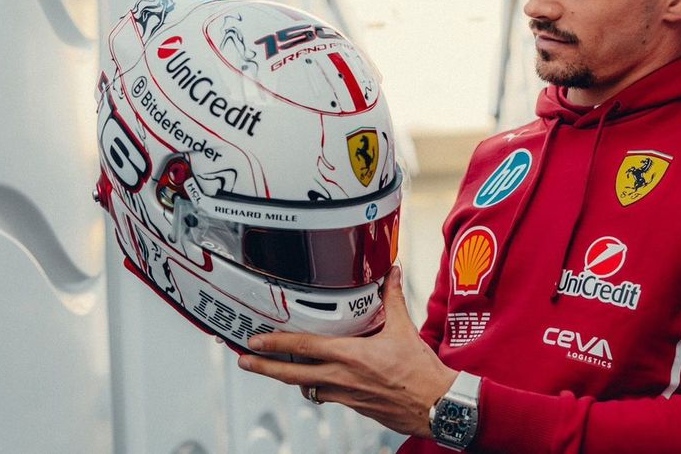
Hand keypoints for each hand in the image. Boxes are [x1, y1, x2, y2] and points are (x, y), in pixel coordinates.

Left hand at [237, 265, 457, 436]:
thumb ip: (393, 299)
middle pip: (291, 374)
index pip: (303, 346)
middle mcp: (341, 377)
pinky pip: (326, 396)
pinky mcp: (354, 406)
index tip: (256, 341)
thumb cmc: (420, 372)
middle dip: (264, 367)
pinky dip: (317, 387)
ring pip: (307, 387)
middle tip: (245, 361)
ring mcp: (345, 395)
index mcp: (350, 355)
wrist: (435, 406)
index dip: (276, 343)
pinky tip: (317, 381)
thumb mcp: (404, 329)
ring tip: (278, 369)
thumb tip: (393, 274)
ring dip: (291, 378)